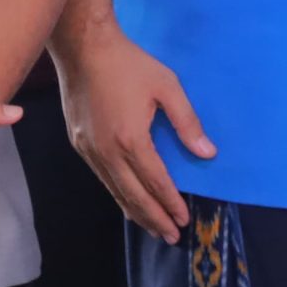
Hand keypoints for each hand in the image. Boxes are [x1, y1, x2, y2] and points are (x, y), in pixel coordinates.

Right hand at [56, 26, 215, 243]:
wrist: (83, 49)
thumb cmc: (130, 64)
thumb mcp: (168, 87)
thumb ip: (188, 123)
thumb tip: (208, 154)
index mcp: (131, 140)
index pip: (156, 182)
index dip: (171, 204)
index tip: (184, 220)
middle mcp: (107, 152)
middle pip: (134, 196)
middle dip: (154, 219)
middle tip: (171, 237)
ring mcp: (89, 151)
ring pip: (115, 191)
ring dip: (135, 212)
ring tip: (153, 227)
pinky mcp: (79, 145)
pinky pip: (102, 179)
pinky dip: (118, 195)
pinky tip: (127, 201)